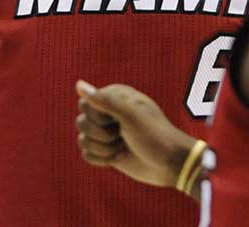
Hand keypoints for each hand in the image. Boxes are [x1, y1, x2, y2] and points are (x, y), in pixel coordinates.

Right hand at [75, 80, 198, 187]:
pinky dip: (102, 159)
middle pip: (81, 122)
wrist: (169, 164)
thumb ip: (104, 100)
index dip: (97, 117)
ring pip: (83, 140)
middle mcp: (108, 112)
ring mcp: (107, 132)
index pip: (85, 103)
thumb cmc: (154, 135)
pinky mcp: (106, 150)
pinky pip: (87, 154)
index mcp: (115, 97)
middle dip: (101, 135)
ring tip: (123, 147)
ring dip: (103, 148)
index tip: (117, 120)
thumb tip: (78, 84)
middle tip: (122, 135)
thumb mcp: (131, 115)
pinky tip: (119, 157)